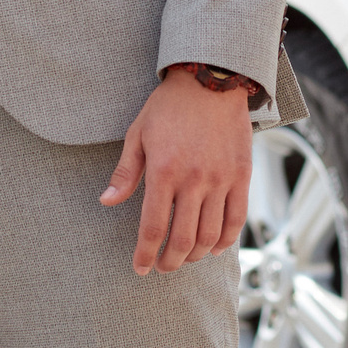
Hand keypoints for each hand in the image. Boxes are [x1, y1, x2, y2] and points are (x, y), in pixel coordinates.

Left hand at [100, 68, 253, 274]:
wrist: (211, 80)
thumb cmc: (169, 106)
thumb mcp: (138, 133)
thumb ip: (125, 171)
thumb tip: (106, 201)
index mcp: (163, 171)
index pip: (152, 228)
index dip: (144, 255)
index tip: (140, 268)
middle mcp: (193, 180)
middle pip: (182, 240)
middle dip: (170, 262)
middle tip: (162, 267)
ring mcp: (220, 179)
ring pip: (209, 235)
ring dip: (196, 255)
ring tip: (185, 258)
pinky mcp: (241, 176)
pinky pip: (236, 219)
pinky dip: (225, 240)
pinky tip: (214, 247)